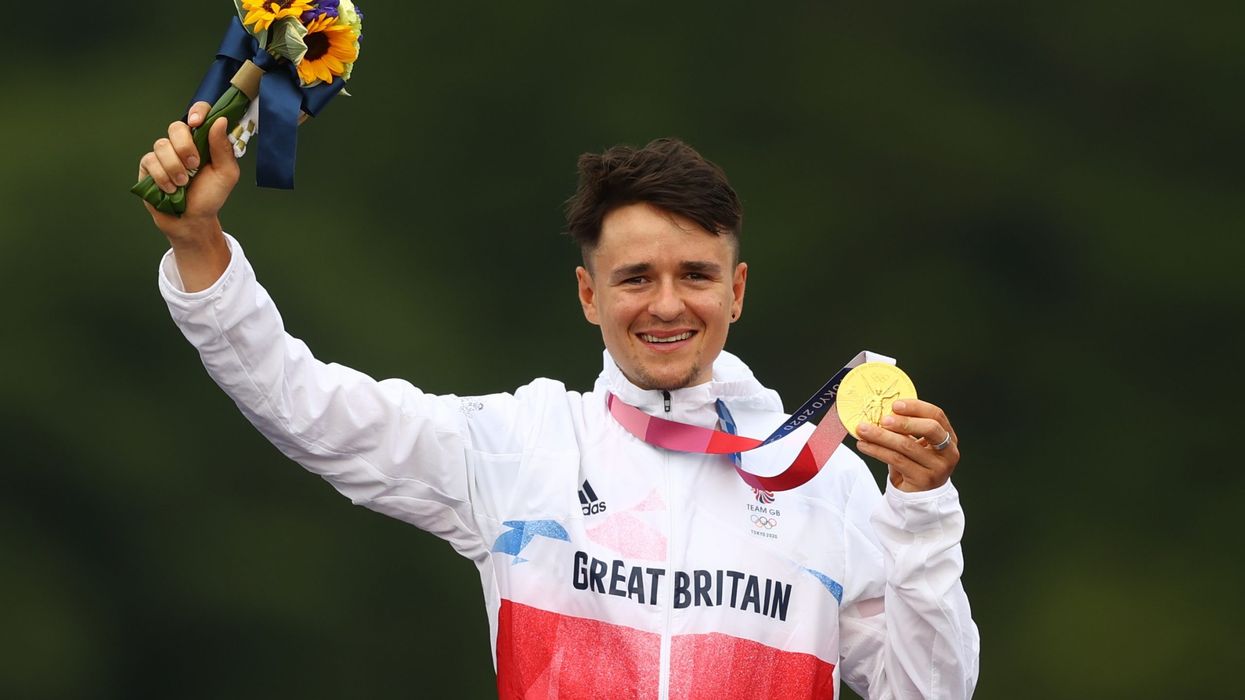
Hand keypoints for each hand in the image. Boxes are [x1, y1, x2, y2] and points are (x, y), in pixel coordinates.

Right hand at [137, 101, 239, 245]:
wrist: (192, 220)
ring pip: (161, 145)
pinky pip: (150, 161)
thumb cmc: (210, 196)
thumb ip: (223, 148)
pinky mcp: (148, 167)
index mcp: (202, 141)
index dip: (197, 112)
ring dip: (175, 167)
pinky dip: (163, 177)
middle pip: (176, 127)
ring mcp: (163, 154)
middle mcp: (181, 144)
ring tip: (183, 183)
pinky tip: (171, 189)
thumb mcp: (226, 173)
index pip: (198, 114)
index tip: (198, 123)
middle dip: (185, 146)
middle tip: (194, 165)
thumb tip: (220, 120)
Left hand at [855, 399, 958, 491]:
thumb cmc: (915, 465)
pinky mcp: (923, 480)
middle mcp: (948, 452)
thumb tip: (880, 410)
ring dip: (881, 436)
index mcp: (949, 438)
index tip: (895, 404)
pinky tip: (864, 445)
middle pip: (930, 429)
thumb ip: (906, 429)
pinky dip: (877, 450)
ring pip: (907, 446)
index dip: (916, 407)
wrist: (917, 497)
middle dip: (904, 421)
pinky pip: (896, 460)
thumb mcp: (916, 445)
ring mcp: (938, 468)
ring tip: (863, 430)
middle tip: (882, 419)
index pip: (937, 415)